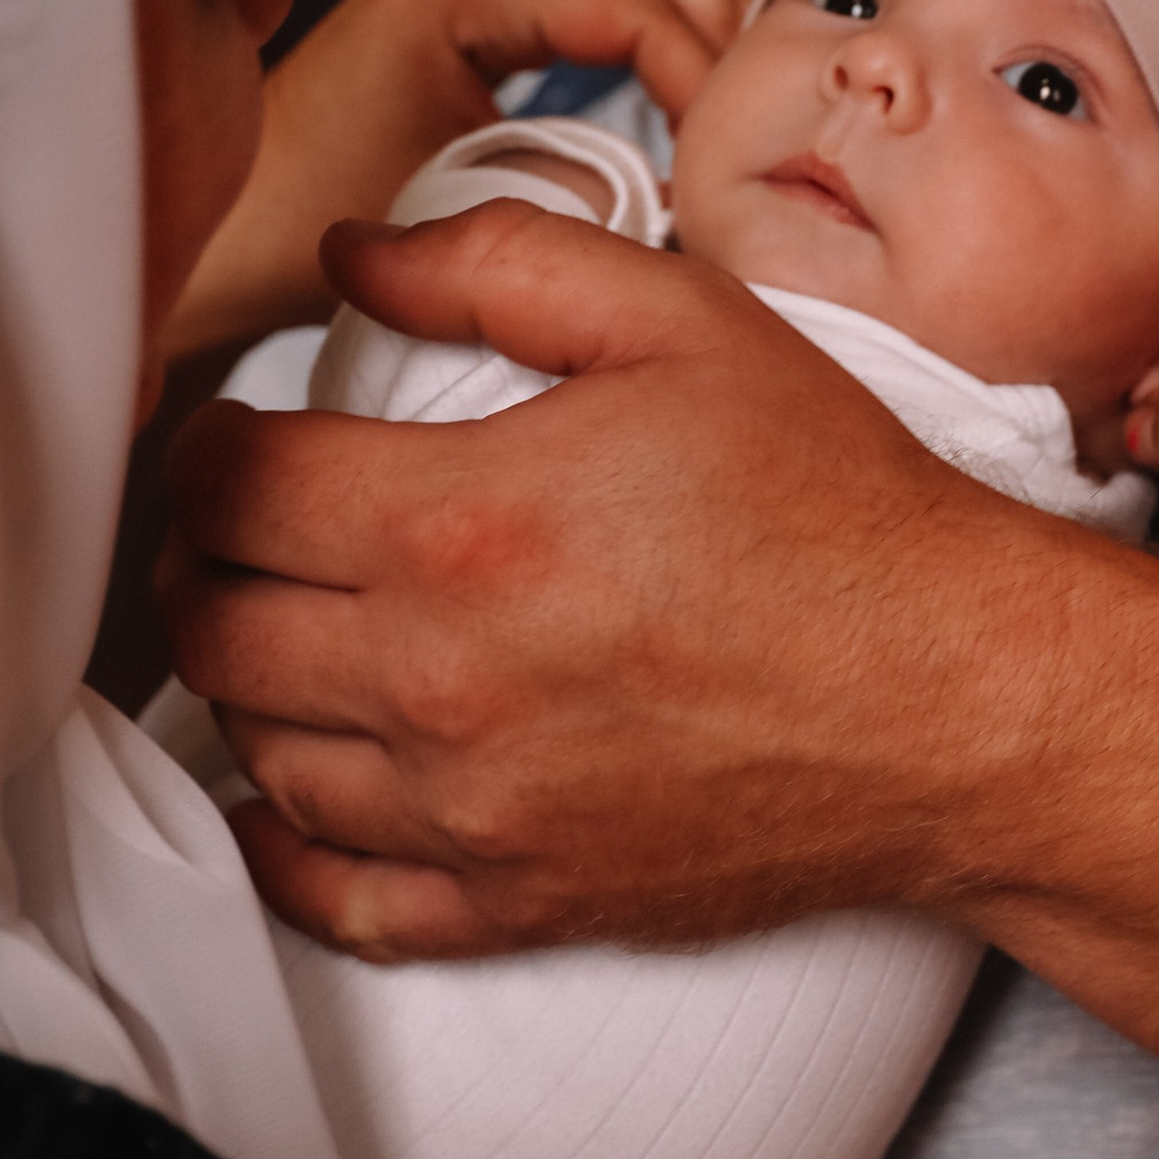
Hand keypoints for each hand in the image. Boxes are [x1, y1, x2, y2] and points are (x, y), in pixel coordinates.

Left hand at [158, 198, 1072, 961]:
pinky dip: (284, 842)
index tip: (243, 433)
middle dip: (202, 559)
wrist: (956, 699)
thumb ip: (493, 261)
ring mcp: (471, 810)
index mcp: (458, 524)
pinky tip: (292, 788)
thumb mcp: (679, 322)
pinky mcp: (517, 900)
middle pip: (212, 626)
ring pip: (257, 753)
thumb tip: (346, 258)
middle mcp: (438, 682)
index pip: (226, 489)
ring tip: (292, 624)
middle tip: (249, 523)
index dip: (204, 446)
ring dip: (247, 682)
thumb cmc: (831, 503)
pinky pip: (334, 896)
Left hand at [165, 0, 731, 360]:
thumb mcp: (461, 213)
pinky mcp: (473, 10)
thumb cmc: (308, 227)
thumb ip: (581, 188)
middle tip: (725, 118)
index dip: (697, 72)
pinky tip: (657, 105)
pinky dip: (642, 26)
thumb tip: (679, 191)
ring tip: (703, 110)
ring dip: (679, 12)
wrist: (218, 235)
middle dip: (705, 15)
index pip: (630, 0)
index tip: (719, 158)